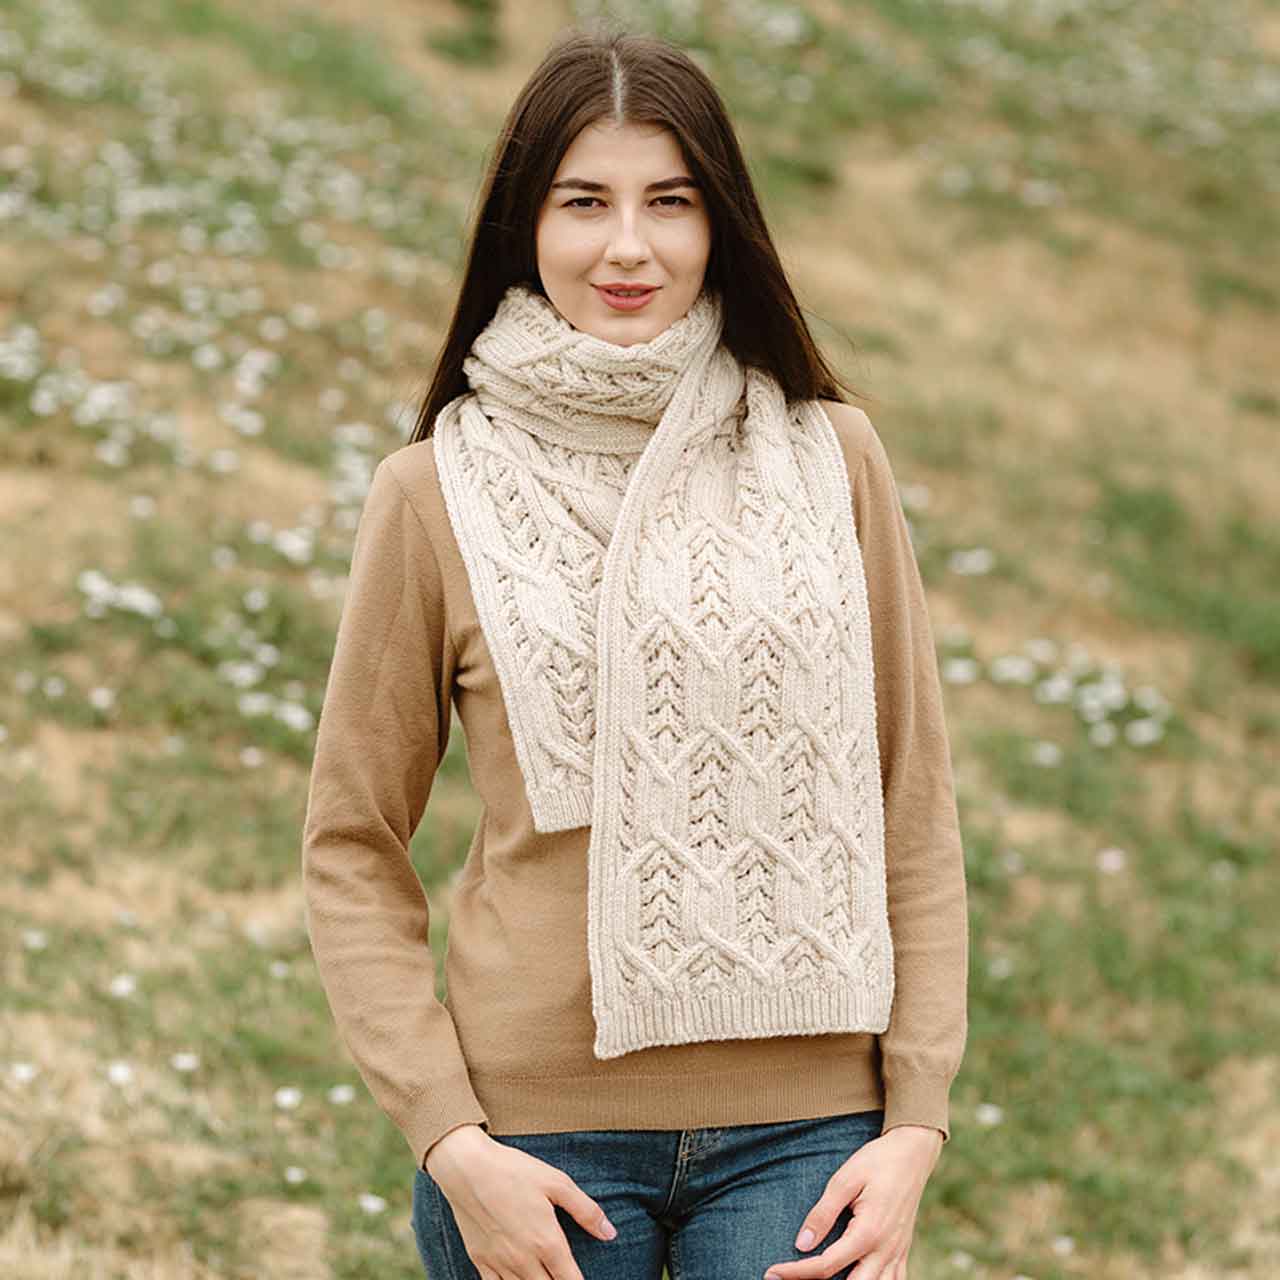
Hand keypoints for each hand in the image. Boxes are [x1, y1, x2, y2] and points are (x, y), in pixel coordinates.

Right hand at [424, 1124, 617, 1279]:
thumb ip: (586, 1210)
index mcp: (547, 1242)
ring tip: (544, 1276)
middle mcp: (524, 1260)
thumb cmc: (514, 1170)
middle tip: (564, 1275)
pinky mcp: (480, 1261)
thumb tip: (610, 1233)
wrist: (467, 1168)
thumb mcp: (557, 1182)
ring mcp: (500, 1263)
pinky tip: (518, 1279)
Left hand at [762, 1124, 943, 1279]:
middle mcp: (885, 1251)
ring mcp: (896, 1254)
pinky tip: (856, 1278)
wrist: (913, 1153)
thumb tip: (801, 1244)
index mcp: (868, 1233)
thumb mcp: (845, 1179)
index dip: (796, 1273)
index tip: (772, 1273)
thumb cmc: (877, 1162)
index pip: (826, 1266)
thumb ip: (823, 1213)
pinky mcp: (903, 1251)